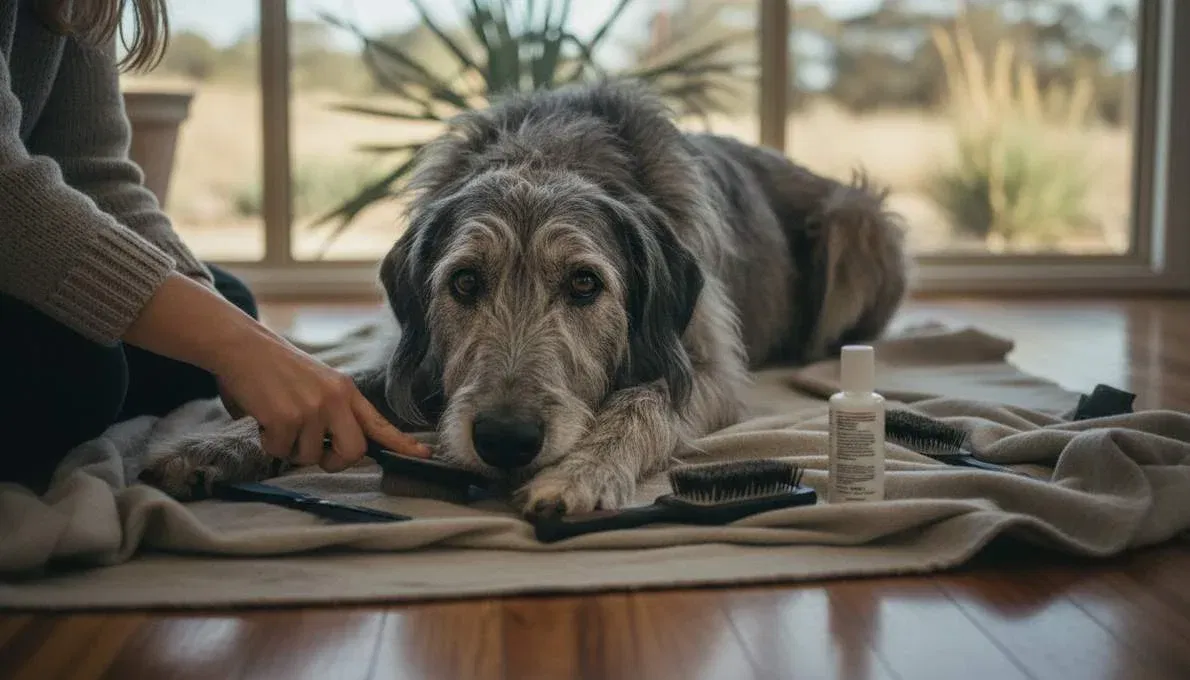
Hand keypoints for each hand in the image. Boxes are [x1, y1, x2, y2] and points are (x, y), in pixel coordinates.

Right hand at [124, 273, 429, 470]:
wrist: (243, 346)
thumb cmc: (275, 370)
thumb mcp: (316, 384)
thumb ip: (332, 413)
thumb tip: (335, 449)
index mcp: (345, 391)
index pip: (380, 423)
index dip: (402, 443)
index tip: (425, 456)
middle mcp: (336, 399)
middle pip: (354, 451)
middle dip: (334, 462)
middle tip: (316, 454)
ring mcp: (313, 408)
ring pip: (309, 456)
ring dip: (290, 448)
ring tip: (278, 420)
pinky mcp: (288, 417)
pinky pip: (281, 450)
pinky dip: (268, 442)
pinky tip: (263, 418)